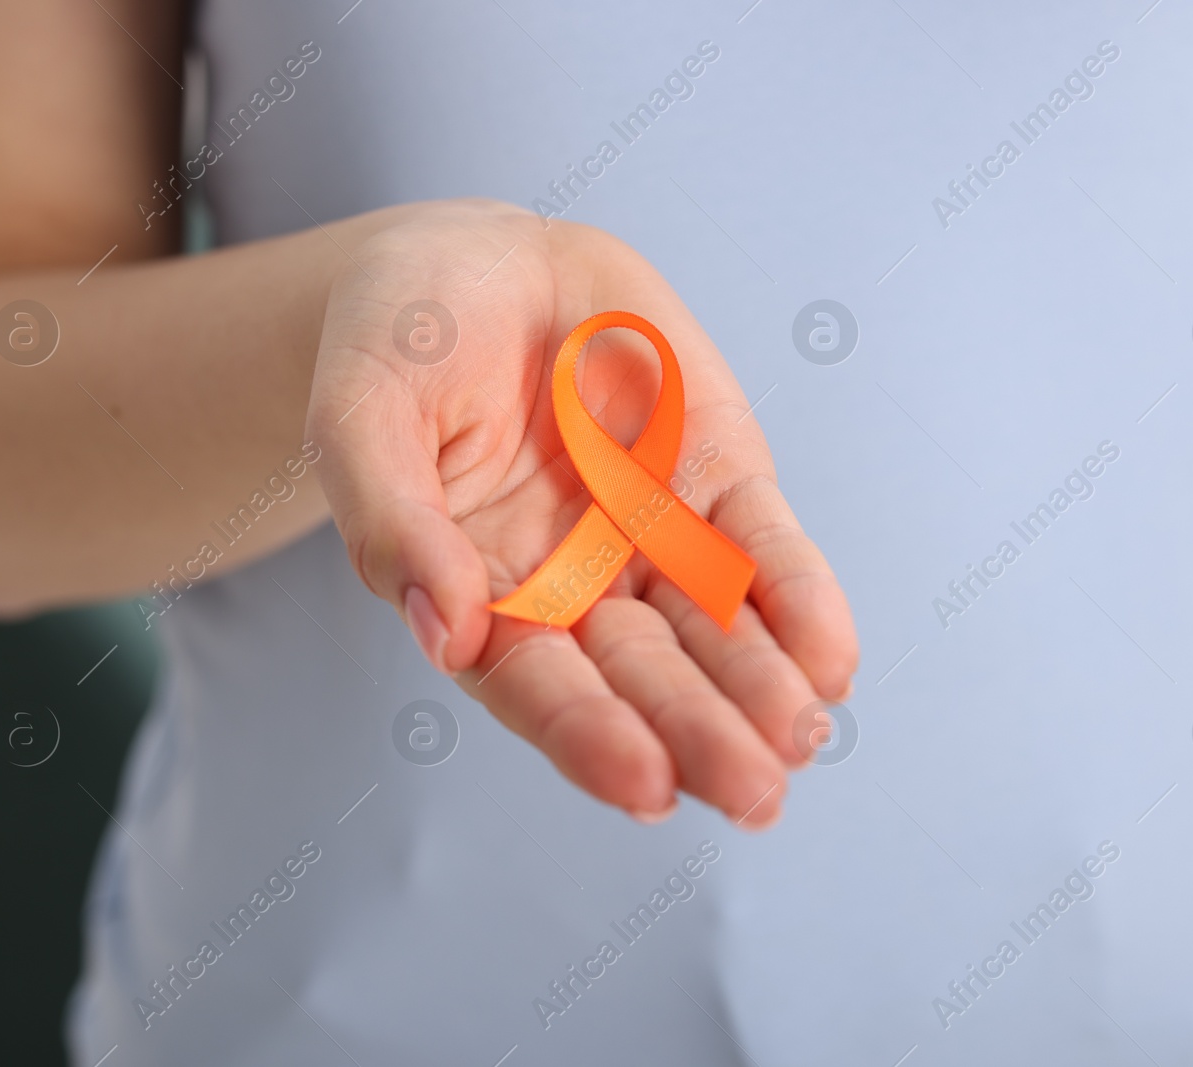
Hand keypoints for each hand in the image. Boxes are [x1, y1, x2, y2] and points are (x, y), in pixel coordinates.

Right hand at [307, 199, 857, 827]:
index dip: (590, 734)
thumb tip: (445, 635)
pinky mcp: (718, 477)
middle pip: (645, 676)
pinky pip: (764, 545)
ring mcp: (654, 536)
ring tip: (802, 733)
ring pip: (717, 627)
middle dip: (701, 734)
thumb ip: (393, 523)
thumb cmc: (398, 345)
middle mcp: (577, 587)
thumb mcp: (361, 416)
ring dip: (763, 684)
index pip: (540, 685)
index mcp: (484, 595)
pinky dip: (801, 597)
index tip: (646, 782)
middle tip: (755, 791)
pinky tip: (830, 655)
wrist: (478, 263)